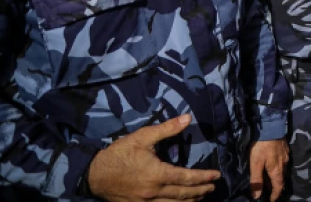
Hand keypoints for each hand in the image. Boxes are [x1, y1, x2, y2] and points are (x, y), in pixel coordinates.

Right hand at [87, 114, 220, 201]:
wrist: (94, 174)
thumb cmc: (119, 153)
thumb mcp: (142, 137)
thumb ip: (167, 129)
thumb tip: (188, 117)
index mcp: (157, 174)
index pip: (187, 178)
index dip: (204, 177)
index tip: (216, 176)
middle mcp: (154, 191)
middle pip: (183, 194)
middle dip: (201, 191)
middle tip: (212, 187)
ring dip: (190, 201)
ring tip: (201, 196)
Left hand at [249, 139, 288, 199]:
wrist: (270, 126)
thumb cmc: (261, 146)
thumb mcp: (255, 163)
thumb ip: (256, 179)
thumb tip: (257, 196)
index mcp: (277, 170)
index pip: (278, 187)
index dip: (275, 195)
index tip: (271, 200)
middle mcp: (284, 164)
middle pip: (281, 178)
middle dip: (276, 186)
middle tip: (269, 190)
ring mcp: (286, 155)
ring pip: (283, 169)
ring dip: (277, 175)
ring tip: (271, 177)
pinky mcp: (285, 148)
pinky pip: (283, 161)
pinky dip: (279, 165)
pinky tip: (274, 162)